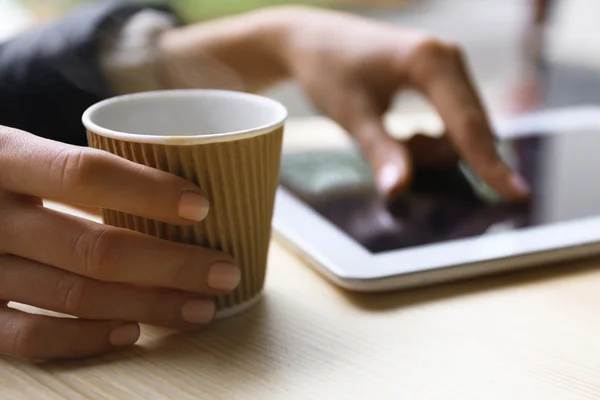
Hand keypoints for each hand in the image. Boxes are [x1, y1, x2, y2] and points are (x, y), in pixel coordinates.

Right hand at [0, 127, 239, 359]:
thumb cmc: (1, 180)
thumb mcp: (24, 155)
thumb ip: (79, 172)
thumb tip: (181, 200)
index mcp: (4, 159)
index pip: (83, 174)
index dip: (148, 192)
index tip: (203, 208)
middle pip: (93, 248)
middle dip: (172, 265)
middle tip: (224, 272)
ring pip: (73, 296)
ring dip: (148, 306)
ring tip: (200, 308)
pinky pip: (30, 337)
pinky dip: (86, 338)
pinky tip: (133, 333)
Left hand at [279, 7, 529, 199]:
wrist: (313, 41)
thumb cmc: (329, 71)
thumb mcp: (352, 116)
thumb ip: (381, 153)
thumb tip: (399, 190)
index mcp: (430, 61)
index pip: (467, 125)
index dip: (490, 164)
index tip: (516, 194)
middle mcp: (448, 57)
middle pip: (468, 128)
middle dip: (435, 154)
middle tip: (398, 147)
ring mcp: (448, 63)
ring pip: (461, 128)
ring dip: (430, 147)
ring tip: (394, 136)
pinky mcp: (441, 72)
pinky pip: (453, 119)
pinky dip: (432, 136)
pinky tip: (405, 132)